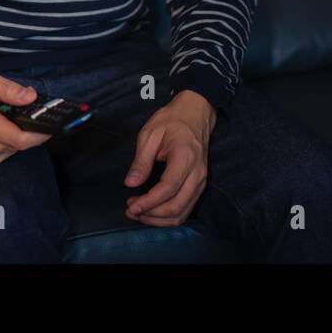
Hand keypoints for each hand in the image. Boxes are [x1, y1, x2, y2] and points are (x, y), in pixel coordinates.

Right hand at [0, 70, 51, 162]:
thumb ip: (9, 89)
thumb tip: (31, 96)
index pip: (22, 139)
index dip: (41, 134)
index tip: (51, 125)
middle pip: (22, 144)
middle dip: (32, 130)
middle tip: (34, 115)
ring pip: (15, 149)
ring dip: (20, 135)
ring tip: (14, 118)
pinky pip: (5, 151)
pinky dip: (10, 139)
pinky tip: (4, 126)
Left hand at [123, 90, 216, 225]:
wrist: (195, 114)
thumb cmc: (172, 120)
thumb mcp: (150, 133)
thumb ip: (141, 160)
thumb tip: (130, 183)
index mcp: (185, 156)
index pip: (168, 188)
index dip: (148, 202)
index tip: (131, 206)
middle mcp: (197, 172)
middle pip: (176, 206)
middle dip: (151, 214)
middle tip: (130, 210)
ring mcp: (201, 180)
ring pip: (182, 213)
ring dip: (159, 219)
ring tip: (138, 212)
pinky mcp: (199, 185)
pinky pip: (185, 209)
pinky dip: (168, 216)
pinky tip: (152, 211)